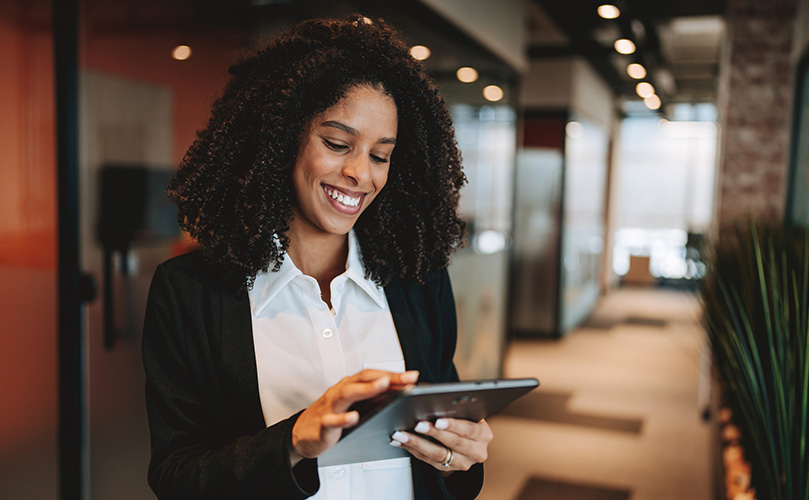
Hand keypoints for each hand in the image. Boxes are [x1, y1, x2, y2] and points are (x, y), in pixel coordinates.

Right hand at [291, 369, 418, 464]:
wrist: (301, 435)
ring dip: (366, 389)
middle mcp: (340, 392)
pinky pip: (331, 420)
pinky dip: (342, 419)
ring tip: (384, 385)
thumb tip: (400, 395)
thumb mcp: (354, 406)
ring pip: (347, 394)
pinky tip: (354, 418)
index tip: (413, 376)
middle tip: (407, 378)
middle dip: (387, 377)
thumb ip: (373, 399)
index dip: (393, 374)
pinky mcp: (323, 424)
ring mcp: (330, 407)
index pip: (373, 375)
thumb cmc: (330, 417)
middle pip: (363, 379)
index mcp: (349, 386)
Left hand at [389, 418, 491, 471]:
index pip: (468, 430)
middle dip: (432, 433)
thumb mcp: (468, 413)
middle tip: (417, 425)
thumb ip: (457, 408)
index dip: (453, 425)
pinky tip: (401, 442)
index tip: (438, 420)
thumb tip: (433, 397)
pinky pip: (428, 460)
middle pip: (452, 443)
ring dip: (417, 443)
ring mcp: (463, 463)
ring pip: (437, 455)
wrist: (470, 440)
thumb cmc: (466, 419)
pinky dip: (413, 450)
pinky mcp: (449, 469)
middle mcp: (476, 452)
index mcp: (483, 434)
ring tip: (402, 434)